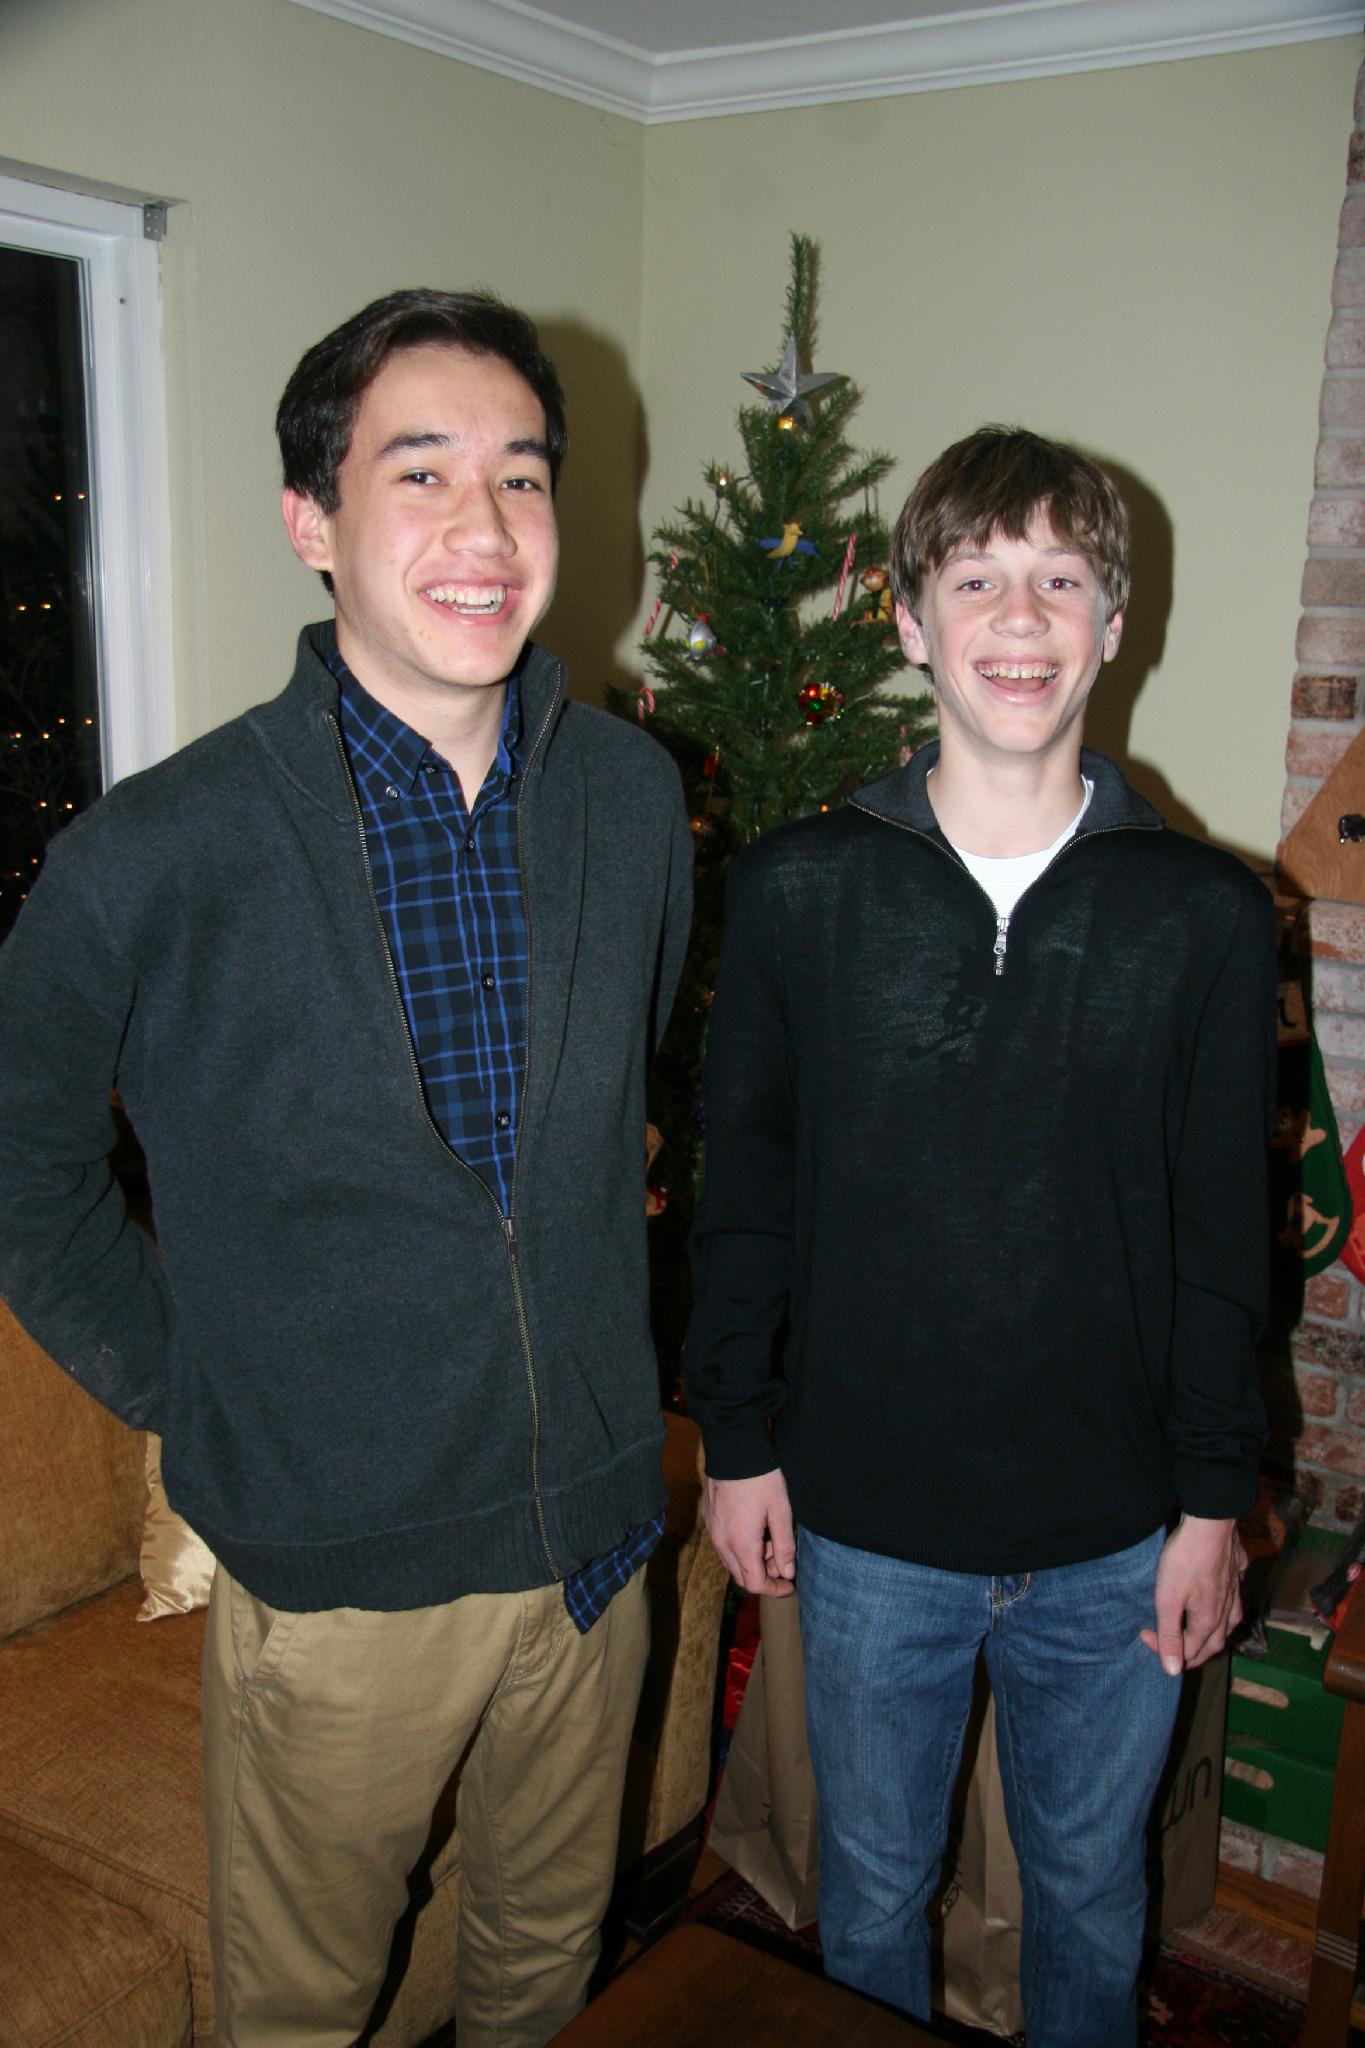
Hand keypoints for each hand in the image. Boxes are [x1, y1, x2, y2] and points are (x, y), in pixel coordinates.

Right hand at [704, 1470, 796, 1596]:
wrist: (734, 1449)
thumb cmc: (761, 1478)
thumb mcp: (781, 1511)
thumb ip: (784, 1546)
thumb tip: (786, 1573)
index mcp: (741, 1544)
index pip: (756, 1584)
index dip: (774, 1590)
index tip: (789, 1584)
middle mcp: (722, 1543)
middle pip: (742, 1577)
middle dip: (765, 1575)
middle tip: (782, 1558)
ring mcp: (713, 1532)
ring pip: (732, 1562)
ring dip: (752, 1561)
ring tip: (770, 1538)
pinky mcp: (709, 1520)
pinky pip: (724, 1547)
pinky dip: (741, 1548)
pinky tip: (755, 1528)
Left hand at [1140, 1514, 1245, 1674]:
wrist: (1210, 1522)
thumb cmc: (1185, 1559)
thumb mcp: (1168, 1599)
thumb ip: (1170, 1635)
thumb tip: (1172, 1671)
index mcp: (1209, 1621)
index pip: (1189, 1652)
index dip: (1164, 1649)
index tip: (1143, 1634)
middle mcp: (1227, 1611)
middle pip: (1213, 1644)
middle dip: (1192, 1653)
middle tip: (1171, 1648)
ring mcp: (1235, 1591)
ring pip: (1228, 1623)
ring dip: (1213, 1634)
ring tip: (1200, 1635)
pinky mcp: (1236, 1571)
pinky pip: (1235, 1597)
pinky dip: (1227, 1607)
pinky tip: (1223, 1599)